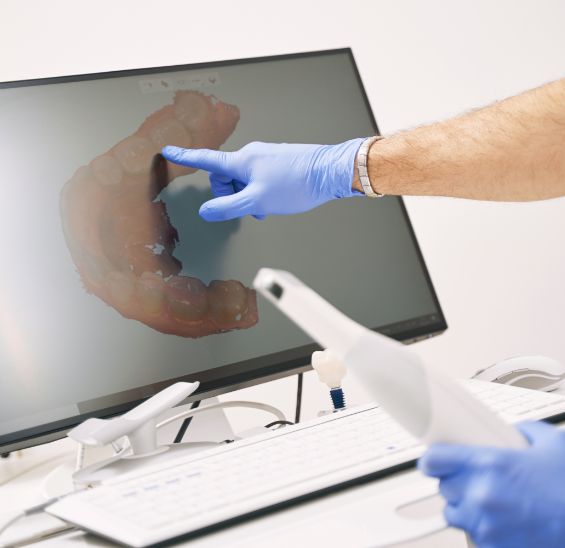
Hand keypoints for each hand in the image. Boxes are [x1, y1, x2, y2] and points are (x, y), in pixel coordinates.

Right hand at [161, 139, 364, 220]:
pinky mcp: (278, 162)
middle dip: (230, 194)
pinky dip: (259, 192)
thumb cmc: (297, 183)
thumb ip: (229, 208)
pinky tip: (273, 202)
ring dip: (247, 196)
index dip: (185, 157)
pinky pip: (258, 177)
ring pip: (243, 179)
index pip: (206, 159)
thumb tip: (206, 212)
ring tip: (264, 209)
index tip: (168, 150)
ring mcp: (266, 157)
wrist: (330, 171)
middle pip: (225, 175)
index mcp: (242, 161)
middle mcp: (252, 155)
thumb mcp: (257, 202)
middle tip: (247, 209)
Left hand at [419, 421, 564, 546]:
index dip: (432, 459)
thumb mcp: (551, 445)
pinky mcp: (494, 547)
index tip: (434, 460)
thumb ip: (524, 432)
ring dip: (464, 507)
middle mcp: (481, 494)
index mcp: (488, 464)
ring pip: (453, 513)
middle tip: (475, 479)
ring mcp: (486, 524)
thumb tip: (512, 431)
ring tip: (488, 502)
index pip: (433, 460)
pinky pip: (473, 535)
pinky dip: (482, 528)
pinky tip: (501, 520)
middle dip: (456, 482)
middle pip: (443, 487)